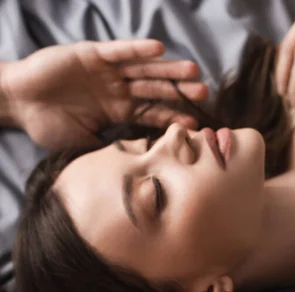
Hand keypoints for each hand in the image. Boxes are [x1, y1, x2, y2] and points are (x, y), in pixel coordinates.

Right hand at [1, 39, 207, 149]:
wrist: (20, 105)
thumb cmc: (49, 126)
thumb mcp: (84, 145)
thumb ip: (109, 150)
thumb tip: (134, 168)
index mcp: (118, 112)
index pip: (152, 114)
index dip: (173, 118)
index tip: (196, 125)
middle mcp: (118, 90)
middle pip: (155, 89)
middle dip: (179, 91)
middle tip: (204, 93)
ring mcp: (107, 72)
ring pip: (143, 69)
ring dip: (167, 69)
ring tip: (192, 71)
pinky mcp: (92, 54)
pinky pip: (118, 52)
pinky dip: (136, 50)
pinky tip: (157, 49)